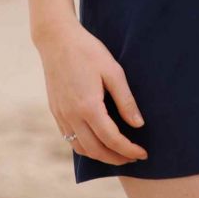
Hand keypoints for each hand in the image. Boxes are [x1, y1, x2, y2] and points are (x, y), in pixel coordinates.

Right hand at [36, 21, 148, 165]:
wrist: (56, 39)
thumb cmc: (87, 51)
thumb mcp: (113, 71)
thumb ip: (125, 100)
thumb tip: (138, 124)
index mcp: (88, 106)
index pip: (112, 139)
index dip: (129, 150)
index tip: (143, 153)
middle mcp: (72, 116)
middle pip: (96, 150)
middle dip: (116, 158)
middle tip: (133, 158)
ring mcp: (61, 115)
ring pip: (81, 148)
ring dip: (100, 156)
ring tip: (117, 153)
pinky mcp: (55, 111)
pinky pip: (70, 138)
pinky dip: (85, 147)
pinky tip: (96, 141)